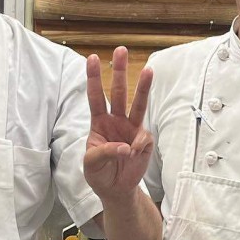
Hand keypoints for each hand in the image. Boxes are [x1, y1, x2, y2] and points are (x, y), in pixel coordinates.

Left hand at [84, 47, 153, 202]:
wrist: (116, 189)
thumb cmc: (99, 173)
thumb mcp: (91, 164)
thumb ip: (104, 152)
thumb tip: (125, 145)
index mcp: (98, 123)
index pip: (95, 97)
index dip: (93, 78)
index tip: (92, 58)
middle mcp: (115, 121)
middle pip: (118, 91)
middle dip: (119, 71)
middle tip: (120, 50)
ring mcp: (131, 129)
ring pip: (138, 104)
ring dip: (143, 87)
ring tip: (148, 70)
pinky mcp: (144, 141)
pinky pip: (144, 138)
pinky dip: (138, 146)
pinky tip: (132, 155)